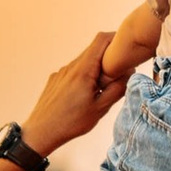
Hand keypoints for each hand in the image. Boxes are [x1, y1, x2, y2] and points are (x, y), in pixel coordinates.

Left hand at [22, 32, 132, 162]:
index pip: (101, 40)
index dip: (116, 38)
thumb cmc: (70, 123)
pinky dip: (85, 76)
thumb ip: (117, 89)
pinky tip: (85, 95)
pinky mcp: (56, 80)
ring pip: (84, 61)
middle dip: (109, 57)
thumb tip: (129, 74)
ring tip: (102, 88)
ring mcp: (61, 72)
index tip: (127, 47)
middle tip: (120, 72)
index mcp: (83, 70)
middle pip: (93, 50)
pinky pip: (74, 71)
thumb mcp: (100, 108)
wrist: (41, 132)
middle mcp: (70, 67)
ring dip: (97, 68)